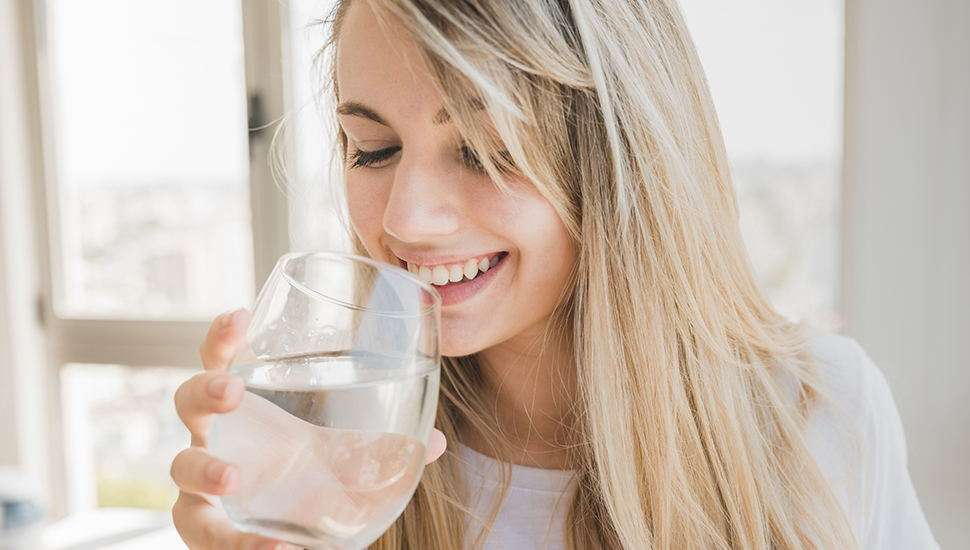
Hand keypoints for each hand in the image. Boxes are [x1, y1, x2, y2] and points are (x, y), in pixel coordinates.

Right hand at [170, 309, 445, 549]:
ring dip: (203, 468)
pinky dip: (235, 540)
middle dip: (204, 391)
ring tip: (232, 477)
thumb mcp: (347, 457)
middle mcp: (219, 436)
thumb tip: (438, 442)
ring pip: (182, 466)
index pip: (223, 358)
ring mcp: (207, 480)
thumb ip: (384, 448)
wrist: (291, 531)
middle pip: (187, 401)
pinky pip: (205, 531)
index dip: (224, 336)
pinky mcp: (208, 525)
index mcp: (248, 405)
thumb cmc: (312, 476)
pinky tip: (272, 544)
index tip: (241, 315)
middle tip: (232, 392)